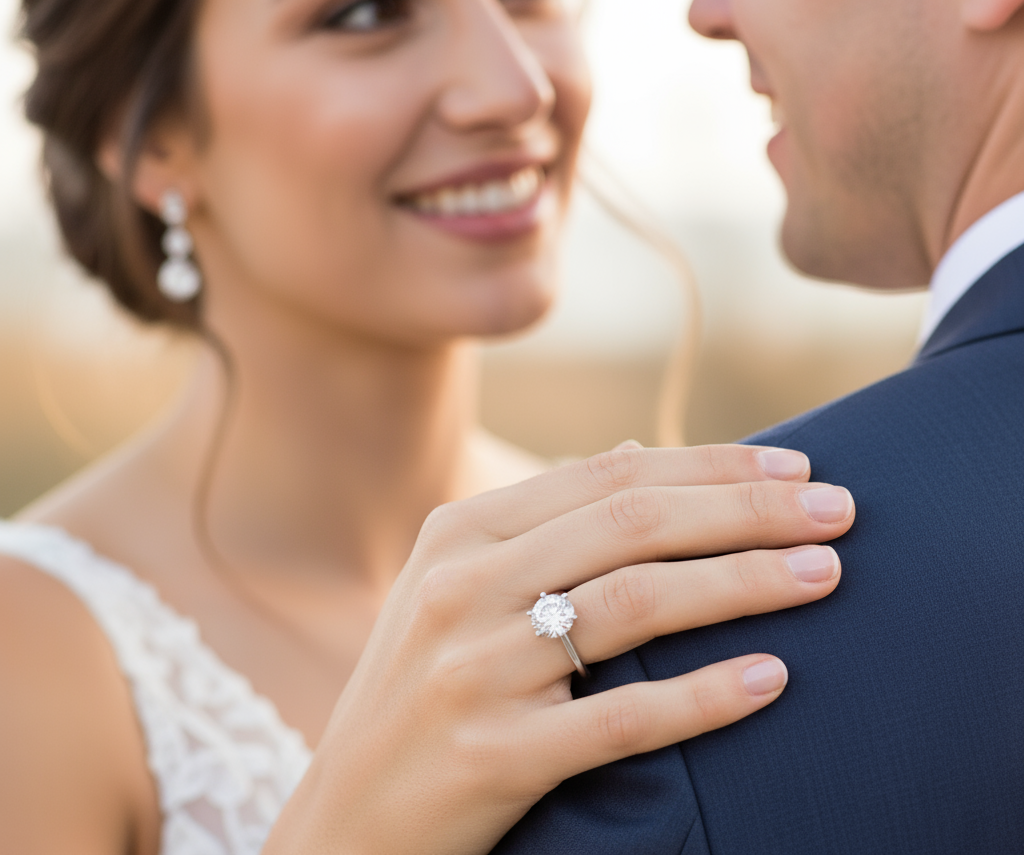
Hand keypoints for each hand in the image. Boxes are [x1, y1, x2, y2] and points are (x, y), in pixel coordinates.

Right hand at [264, 445, 852, 854]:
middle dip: (745, 510)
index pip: (607, 475)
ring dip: (744, 583)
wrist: (346, 818)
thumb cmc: (420, 687)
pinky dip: (703, 696)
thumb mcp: (458, 583)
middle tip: (839, 509)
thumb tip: (641, 448)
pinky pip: (621, 718)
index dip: (709, 464)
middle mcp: (464, 586)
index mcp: (460, 532)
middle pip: (631, 523)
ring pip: (635, 604)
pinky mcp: (496, 755)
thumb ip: (547, 518)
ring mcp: (476, 669)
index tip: (794, 468)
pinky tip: (771, 679)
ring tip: (824, 575)